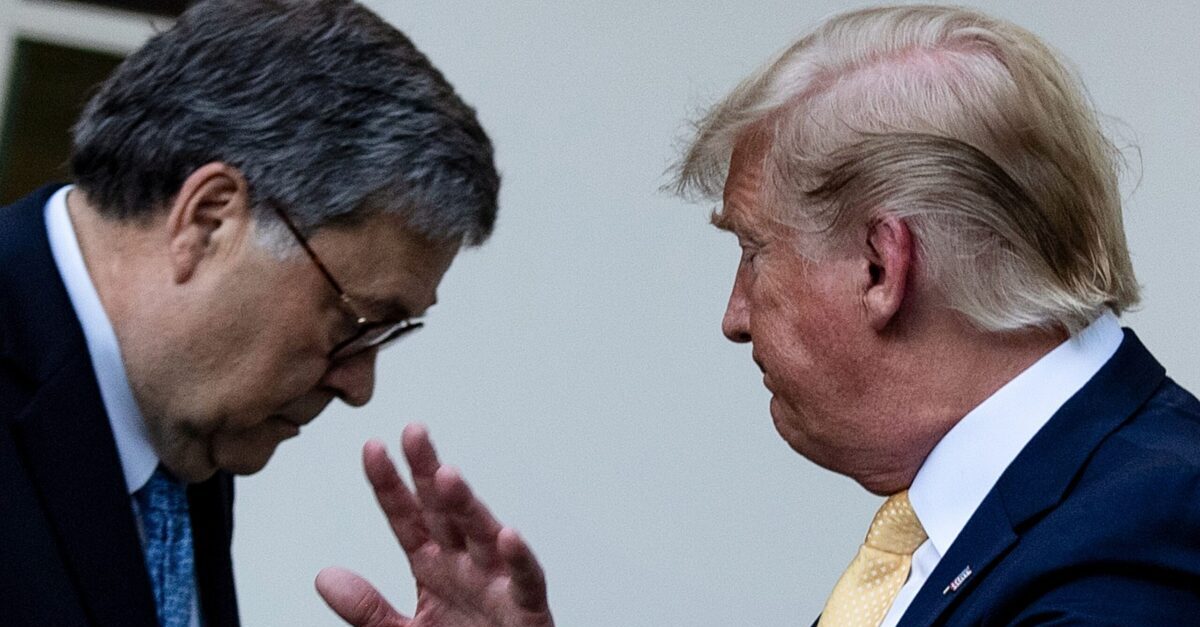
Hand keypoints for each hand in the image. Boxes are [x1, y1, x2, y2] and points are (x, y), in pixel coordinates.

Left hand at [316, 424, 553, 626]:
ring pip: (482, 535)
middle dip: (428, 472)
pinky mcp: (527, 610)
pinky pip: (525, 580)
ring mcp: (498, 585)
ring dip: (467, 505)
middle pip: (445, 512)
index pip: (408, 518)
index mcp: (435, 568)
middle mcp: (466, 567)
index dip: (390, 485)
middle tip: (414, 433)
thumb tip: (325, 577)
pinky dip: (520, 558)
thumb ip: (366, 608)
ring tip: (446, 476)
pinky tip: (508, 535)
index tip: (373, 449)